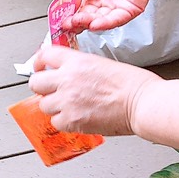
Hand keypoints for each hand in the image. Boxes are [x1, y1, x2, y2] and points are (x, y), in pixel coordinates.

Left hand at [29, 45, 160, 135]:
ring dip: (54, 107)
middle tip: (51, 91)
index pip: (45, 55)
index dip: (39, 62)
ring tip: (70, 107)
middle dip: (42, 87)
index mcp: (77, 61)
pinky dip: (64, 122)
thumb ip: (80, 69)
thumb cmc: (133, 85)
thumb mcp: (103, 64)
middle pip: (36, 82)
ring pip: (44, 105)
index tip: (40, 67)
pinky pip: (56, 122)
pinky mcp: (71, 120)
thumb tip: (68, 75)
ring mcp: (67, 100)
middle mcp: (68, 79)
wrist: (142, 103)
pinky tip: (77, 118)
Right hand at [65, 0, 162, 33]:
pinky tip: (93, 23)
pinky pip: (115, 20)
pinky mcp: (129, 10)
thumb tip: (63, 6)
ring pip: (99, 22)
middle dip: (75, 23)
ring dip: (86, 24)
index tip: (59, 21)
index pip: (75, 12)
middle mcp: (101, 4)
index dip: (67, 17)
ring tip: (76, 21)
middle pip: (85, 20)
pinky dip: (104, 24)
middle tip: (66, 23)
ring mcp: (115, 8)